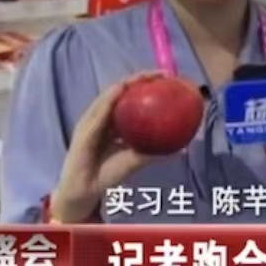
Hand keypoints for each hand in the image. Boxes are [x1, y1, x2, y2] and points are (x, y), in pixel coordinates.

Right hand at [51, 72, 161, 222]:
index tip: (169, 79)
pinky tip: (120, 90)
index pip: (130, 98)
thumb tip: (183, 149)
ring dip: (125, 84)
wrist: (85, 192)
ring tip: (143, 77)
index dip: (147, 86)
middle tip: (162, 74)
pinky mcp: (83, 131)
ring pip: (109, 96)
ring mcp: (91, 122)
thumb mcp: (136, 160)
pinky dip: (109, 100)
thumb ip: (155, 152)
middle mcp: (102, 118)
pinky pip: (98, 112)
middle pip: (121, 91)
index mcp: (114, 122)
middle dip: (140, 79)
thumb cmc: (107, 173)